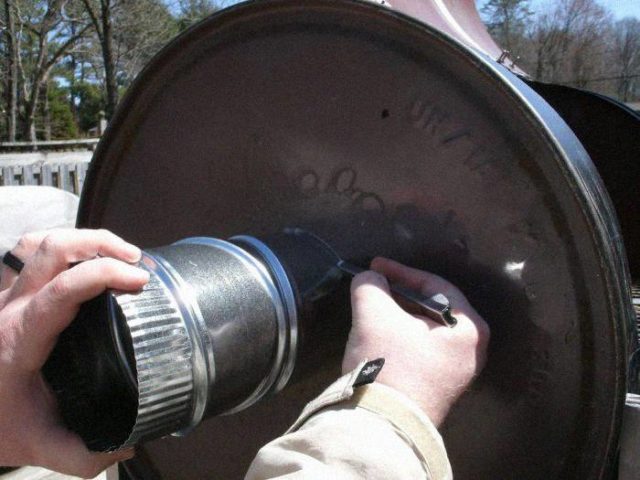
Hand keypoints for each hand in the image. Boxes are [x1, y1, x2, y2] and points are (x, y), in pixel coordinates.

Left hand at [0, 229, 148, 476]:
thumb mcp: (40, 446)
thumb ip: (85, 455)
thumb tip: (130, 441)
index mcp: (20, 339)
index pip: (63, 289)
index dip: (104, 274)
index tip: (140, 280)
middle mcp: (10, 309)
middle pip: (52, 249)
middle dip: (101, 244)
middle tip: (136, 262)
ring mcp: (6, 298)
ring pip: (39, 242)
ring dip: (83, 239)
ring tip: (118, 252)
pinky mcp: (9, 295)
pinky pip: (30, 253)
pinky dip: (64, 246)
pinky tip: (87, 258)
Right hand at [342, 257, 489, 425]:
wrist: (383, 424)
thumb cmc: (389, 363)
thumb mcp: (374, 313)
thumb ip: (370, 284)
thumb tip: (368, 278)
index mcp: (470, 329)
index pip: (435, 286)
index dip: (401, 271)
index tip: (375, 265)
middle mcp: (471, 352)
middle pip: (431, 308)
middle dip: (399, 295)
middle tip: (375, 286)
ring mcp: (456, 374)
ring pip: (423, 330)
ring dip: (397, 316)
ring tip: (372, 309)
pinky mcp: (438, 389)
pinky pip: (420, 351)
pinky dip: (400, 338)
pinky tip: (378, 336)